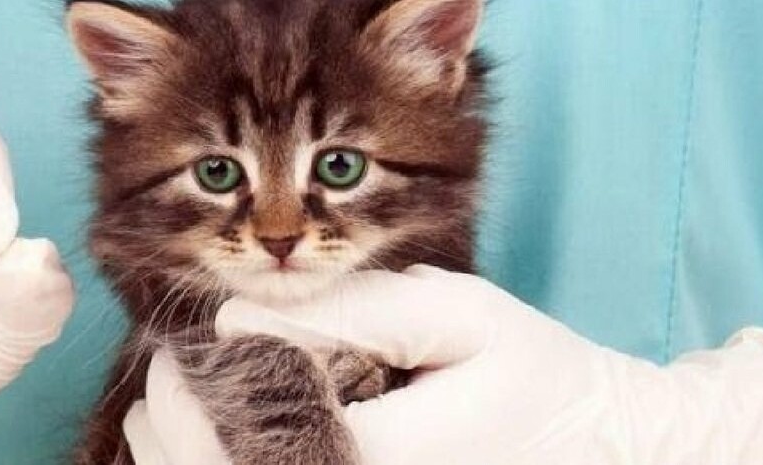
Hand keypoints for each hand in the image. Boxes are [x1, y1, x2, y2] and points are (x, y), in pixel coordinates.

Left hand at [127, 266, 762, 463]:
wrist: (609, 448)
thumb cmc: (541, 377)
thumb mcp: (458, 317)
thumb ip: (352, 311)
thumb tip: (237, 319)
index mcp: (375, 458)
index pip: (241, 442)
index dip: (185, 402)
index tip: (168, 354)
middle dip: (172, 440)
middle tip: (154, 386)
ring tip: (160, 419)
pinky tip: (211, 453)